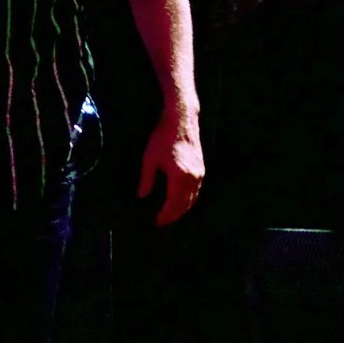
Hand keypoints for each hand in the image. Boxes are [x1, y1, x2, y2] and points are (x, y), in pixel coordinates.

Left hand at [137, 108, 203, 225]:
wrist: (182, 120)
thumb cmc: (163, 137)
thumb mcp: (149, 158)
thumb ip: (146, 179)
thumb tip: (142, 196)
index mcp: (179, 176)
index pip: (173, 204)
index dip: (165, 215)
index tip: (156, 222)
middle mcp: (193, 178)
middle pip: (185, 204)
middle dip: (174, 216)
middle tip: (163, 222)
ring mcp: (200, 173)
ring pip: (193, 199)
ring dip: (182, 209)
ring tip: (171, 216)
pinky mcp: (202, 169)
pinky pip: (197, 191)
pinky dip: (189, 200)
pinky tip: (181, 202)